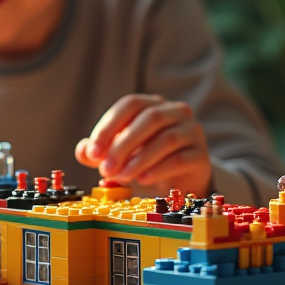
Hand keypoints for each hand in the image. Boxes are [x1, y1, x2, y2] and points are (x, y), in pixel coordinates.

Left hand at [75, 94, 211, 194]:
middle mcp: (175, 112)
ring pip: (165, 139)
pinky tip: (142, 180)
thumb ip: (99, 152)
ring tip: (121, 177)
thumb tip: (83, 152)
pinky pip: (179, 159)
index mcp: (152, 104)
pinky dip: (158, 169)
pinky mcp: (200, 155)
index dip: (109, 127)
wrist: (180, 179)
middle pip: (149, 119)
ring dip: (139, 159)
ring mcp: (191, 132)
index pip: (130, 105)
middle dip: (123, 145)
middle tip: (106, 168)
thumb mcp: (119, 154)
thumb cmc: (145, 159)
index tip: (93, 152)